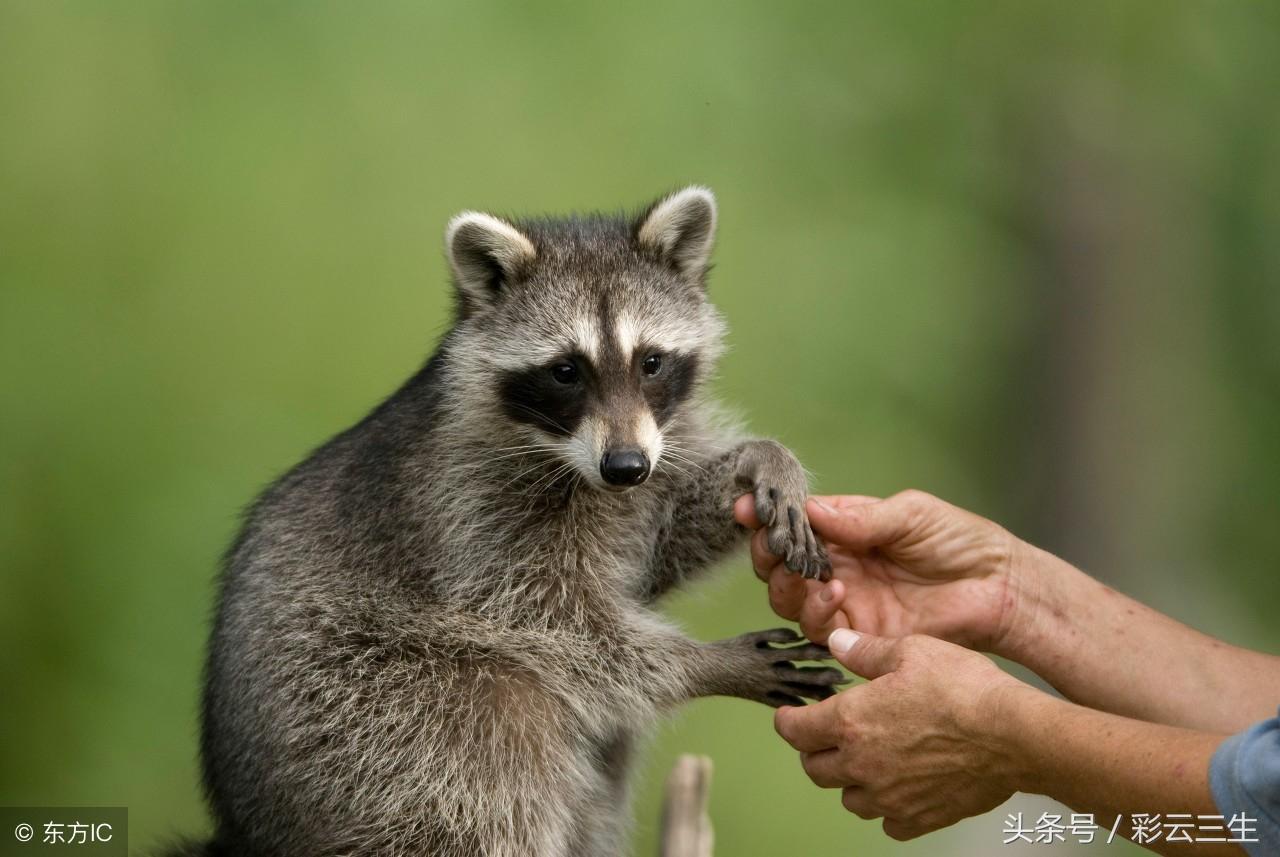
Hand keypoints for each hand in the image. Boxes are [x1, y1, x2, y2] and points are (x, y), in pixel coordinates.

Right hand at [734, 490, 1029, 651]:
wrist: (1000, 590)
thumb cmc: (962, 543)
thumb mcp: (911, 515)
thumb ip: (861, 517)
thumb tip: (811, 510)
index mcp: (847, 532)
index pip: (795, 524)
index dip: (768, 517)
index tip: (747, 509)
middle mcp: (838, 568)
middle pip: (781, 565)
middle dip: (768, 553)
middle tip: (771, 543)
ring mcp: (845, 603)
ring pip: (789, 600)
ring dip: (788, 584)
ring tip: (810, 572)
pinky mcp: (859, 637)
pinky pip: (818, 630)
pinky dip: (816, 610)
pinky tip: (834, 592)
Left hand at [774, 629, 1023, 840]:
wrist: (1013, 735)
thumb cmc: (963, 688)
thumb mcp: (911, 651)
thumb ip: (865, 651)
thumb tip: (835, 642)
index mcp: (850, 721)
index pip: (795, 731)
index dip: (787, 721)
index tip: (789, 716)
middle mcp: (861, 765)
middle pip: (815, 769)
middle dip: (814, 750)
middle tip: (827, 735)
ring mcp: (889, 796)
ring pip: (848, 798)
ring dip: (849, 781)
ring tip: (866, 760)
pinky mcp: (919, 818)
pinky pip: (887, 823)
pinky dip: (886, 808)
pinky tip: (899, 787)